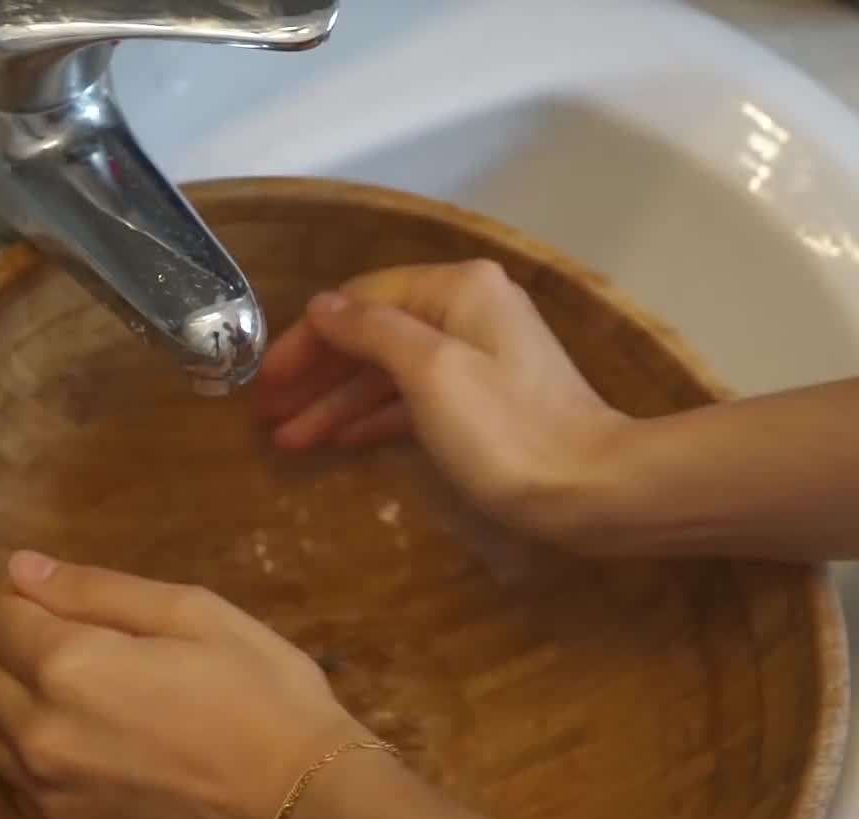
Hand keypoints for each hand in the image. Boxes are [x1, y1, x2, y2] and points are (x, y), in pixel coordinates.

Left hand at [0, 550, 370, 818]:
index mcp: (69, 669)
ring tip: (82, 709)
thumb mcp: (195, 614)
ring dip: (17, 712)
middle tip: (84, 656)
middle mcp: (39, 737)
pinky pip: (16, 795)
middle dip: (18, 654)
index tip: (70, 610)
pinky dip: (32, 769)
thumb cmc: (264, 696)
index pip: (0, 620)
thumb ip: (96, 590)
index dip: (30, 604)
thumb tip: (19, 569)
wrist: (306, 813)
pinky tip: (83, 762)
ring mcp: (49, 800)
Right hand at [253, 259, 634, 549]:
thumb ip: (371, 331)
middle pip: (373, 335)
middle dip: (317, 376)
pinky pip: (414, 399)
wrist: (593, 489)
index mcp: (456, 289)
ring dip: (337, 404)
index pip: (360, 300)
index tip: (264, 382)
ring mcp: (480, 357)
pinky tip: (339, 442)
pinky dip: (374, 418)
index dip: (306, 340)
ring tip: (289, 441)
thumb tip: (323, 306)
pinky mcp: (487, 402)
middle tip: (265, 416)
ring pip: (390, 372)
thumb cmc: (507, 431)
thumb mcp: (429, 372)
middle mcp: (468, 310)